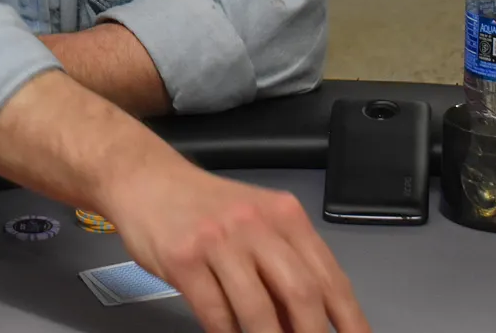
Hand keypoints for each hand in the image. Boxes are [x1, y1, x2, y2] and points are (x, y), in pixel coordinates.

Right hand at [105, 162, 368, 332]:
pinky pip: (215, 312)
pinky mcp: (183, 258)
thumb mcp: (254, 223)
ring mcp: (219, 240)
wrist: (146, 178)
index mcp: (285, 215)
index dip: (350, 319)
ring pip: (258, 310)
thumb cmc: (205, 207)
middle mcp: (256, 224)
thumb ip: (282, 265)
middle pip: (301, 294)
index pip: (329, 276)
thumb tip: (304, 324)